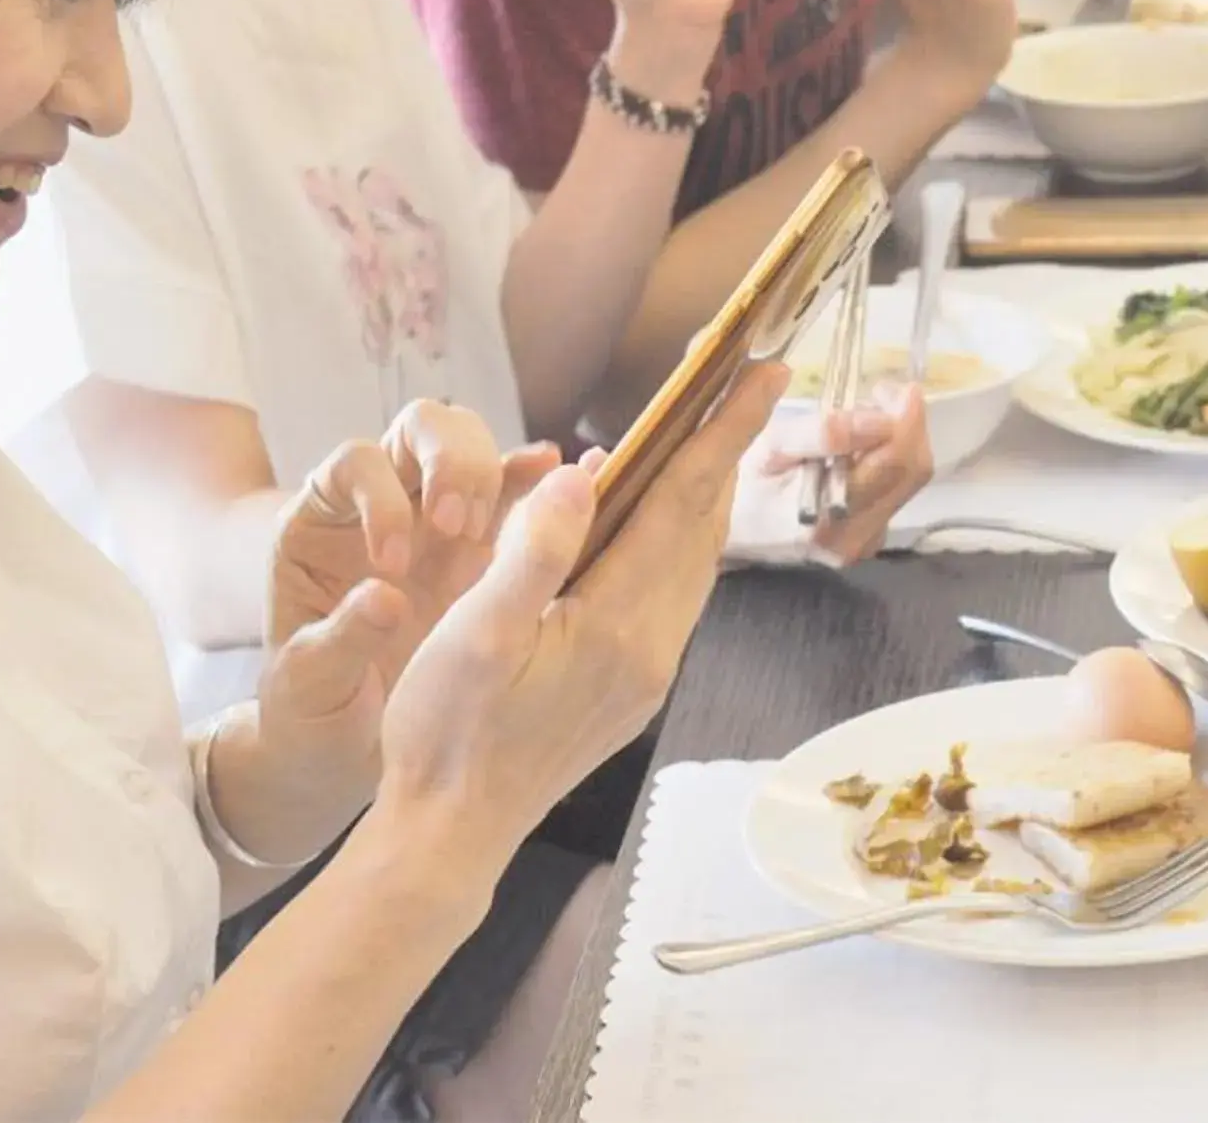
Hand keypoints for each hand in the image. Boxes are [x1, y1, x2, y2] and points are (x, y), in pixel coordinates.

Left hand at [258, 404, 561, 803]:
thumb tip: (385, 600)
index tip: (393, 563)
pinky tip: (582, 486)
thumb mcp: (306, 684)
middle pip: (423, 430)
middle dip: (451, 461)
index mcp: (322, 523)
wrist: (343, 746)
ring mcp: (439, 522)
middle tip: (464, 526)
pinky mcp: (486, 550)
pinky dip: (546, 487)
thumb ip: (337, 641)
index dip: (380, 497)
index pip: (355, 466)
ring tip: (521, 526)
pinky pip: (521, 498)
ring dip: (501, 475)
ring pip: (477, 452)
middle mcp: (385, 504)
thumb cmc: (310, 707)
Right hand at [373, 365, 790, 852]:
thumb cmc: (447, 732)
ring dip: (704, 497)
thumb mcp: (476, 632)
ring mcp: (646, 673)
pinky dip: (674, 541)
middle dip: (725, 452)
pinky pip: (671, 593)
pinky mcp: (631, 688)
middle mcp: (651, 649)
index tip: (761, 375)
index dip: (721, 432)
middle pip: (701, 529)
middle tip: (746, 386)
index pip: (682, 506)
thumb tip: (583, 474)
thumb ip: (533, 551)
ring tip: (708, 438)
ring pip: (692, 563)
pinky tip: (652, 522)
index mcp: (618, 627)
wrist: (450, 832)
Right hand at [742, 388, 935, 565]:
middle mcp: (855, 539)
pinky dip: (888, 461)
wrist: (736, 536)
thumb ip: (821, 435)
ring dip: (898, 441)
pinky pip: (895, 492)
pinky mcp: (870, 541)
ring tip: (863, 419)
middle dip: (908, 424)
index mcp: (827, 519)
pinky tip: (858, 450)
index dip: (907, 420)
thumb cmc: (745, 487)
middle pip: (913, 472)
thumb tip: (879, 420)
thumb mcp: (770, 449)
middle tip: (881, 394)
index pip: (894, 464)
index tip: (900, 387)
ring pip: (908, 482)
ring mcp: (865, 545)